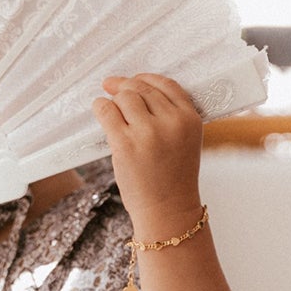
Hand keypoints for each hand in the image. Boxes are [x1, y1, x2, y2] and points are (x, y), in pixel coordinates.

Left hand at [92, 74, 202, 233]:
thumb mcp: (184, 141)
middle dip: (124, 88)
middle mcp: (171, 122)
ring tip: (111, 112)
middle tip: (112, 88)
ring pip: (124, 97)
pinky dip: (101, 108)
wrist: (168, 211)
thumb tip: (132, 88)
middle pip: (141, 89)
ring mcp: (148, 133)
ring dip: (113, 101)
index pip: (166, 85)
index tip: (131, 81)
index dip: (145, 79)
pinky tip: (101, 112)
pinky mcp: (125, 143)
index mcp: (190, 119)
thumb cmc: (173, 178)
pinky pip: (107, 111)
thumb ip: (169, 115)